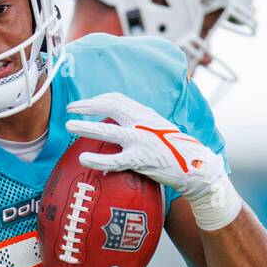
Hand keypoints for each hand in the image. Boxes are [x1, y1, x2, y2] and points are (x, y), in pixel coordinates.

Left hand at [66, 92, 240, 230]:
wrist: (196, 167)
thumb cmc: (176, 151)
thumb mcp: (160, 130)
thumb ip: (142, 125)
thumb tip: (123, 125)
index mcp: (147, 114)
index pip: (118, 98)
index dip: (98, 99)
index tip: (85, 104)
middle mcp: (143, 122)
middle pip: (110, 106)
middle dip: (87, 105)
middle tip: (70, 109)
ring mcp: (142, 140)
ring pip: (108, 130)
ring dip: (86, 126)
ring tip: (69, 126)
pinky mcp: (142, 159)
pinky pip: (115, 159)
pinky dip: (97, 158)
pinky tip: (84, 158)